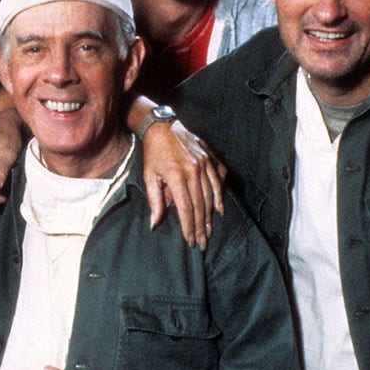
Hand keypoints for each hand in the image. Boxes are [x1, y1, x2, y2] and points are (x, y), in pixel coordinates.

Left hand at [141, 119, 225, 248]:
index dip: (188, 226)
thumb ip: (154, 200)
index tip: (189, 240)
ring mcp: (204, 163)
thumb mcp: (149, 176)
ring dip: (210, 216)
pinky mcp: (210, 158)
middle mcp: (194, 170)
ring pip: (210, 195)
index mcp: (177, 175)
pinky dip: (219, 196)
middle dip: (200, 226)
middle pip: (200, 205)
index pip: (185, 207)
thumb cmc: (153, 153)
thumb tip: (154, 224)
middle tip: (201, 243)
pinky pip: (218, 180)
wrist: (163, 126)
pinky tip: (219, 210)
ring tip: (209, 231)